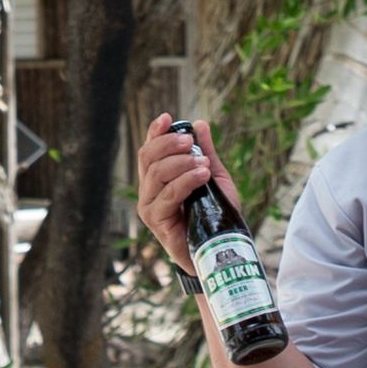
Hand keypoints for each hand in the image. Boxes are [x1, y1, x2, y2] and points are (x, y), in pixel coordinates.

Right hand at [132, 112, 239, 269]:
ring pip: (157, 173)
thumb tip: (200, 123)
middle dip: (169, 143)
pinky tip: (202, 176)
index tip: (168, 118)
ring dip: (182, 163)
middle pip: (148, 156)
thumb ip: (206, 153)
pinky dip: (186, 180)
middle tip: (191, 142)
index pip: (150, 149)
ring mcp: (149, 206)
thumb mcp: (214, 178)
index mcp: (158, 178)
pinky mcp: (155, 220)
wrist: (218, 249)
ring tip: (203, 164)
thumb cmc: (214, 215)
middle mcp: (148, 190)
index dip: (156, 132)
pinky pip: (168, 194)